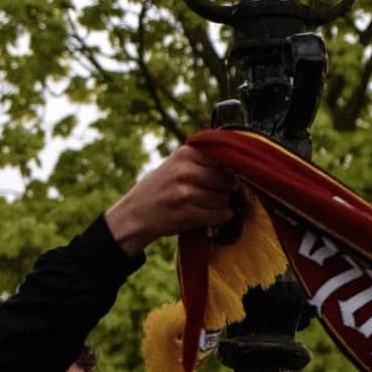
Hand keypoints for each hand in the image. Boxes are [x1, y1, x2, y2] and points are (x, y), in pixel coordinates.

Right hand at [105, 145, 239, 256]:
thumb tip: (238, 163)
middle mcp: (185, 171)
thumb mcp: (175, 165)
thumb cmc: (159, 190)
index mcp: (185, 154)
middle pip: (227, 180)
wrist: (133, 215)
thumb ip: (202, 161)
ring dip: (222, 205)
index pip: (225, 159)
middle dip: (227, 189)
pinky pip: (219, 215)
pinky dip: (221, 218)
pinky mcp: (187, 214)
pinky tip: (214, 217)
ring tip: (208, 206)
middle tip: (217, 194)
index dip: (230, 171)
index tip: (225, 178)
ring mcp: (186, 193)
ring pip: (224, 199)